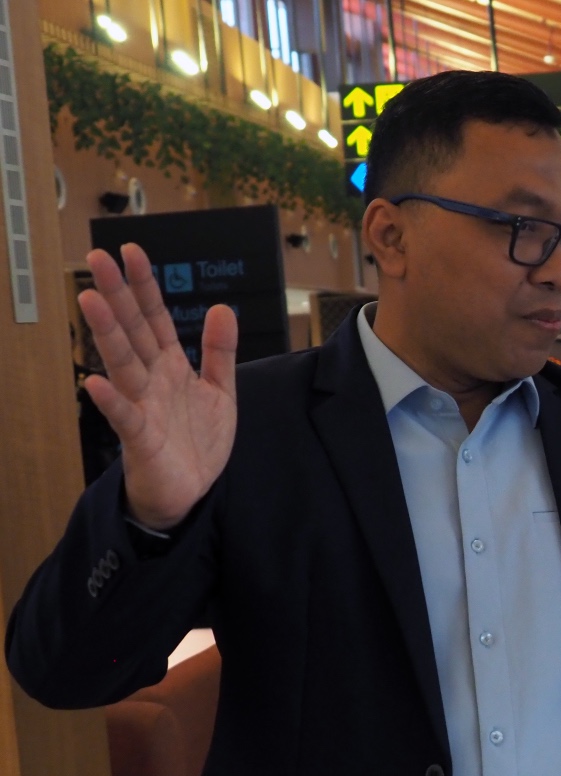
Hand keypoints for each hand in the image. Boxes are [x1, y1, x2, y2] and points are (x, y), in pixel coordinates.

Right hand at [78, 244, 237, 529]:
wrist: (191, 491)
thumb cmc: (197, 440)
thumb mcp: (220, 391)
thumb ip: (219, 351)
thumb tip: (222, 307)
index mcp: (171, 366)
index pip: (156, 318)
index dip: (145, 286)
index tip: (131, 251)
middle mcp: (152, 380)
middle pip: (132, 331)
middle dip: (117, 296)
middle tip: (96, 258)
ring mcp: (144, 407)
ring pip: (124, 364)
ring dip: (108, 334)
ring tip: (91, 300)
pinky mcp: (142, 439)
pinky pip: (125, 417)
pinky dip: (111, 401)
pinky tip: (94, 383)